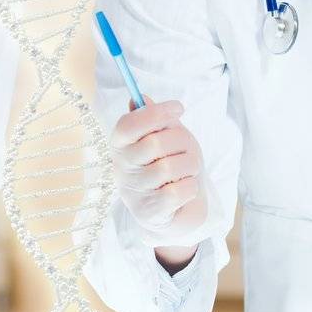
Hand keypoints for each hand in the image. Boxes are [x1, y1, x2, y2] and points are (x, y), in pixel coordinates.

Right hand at [109, 97, 206, 243]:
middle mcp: (121, 168)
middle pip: (155, 144)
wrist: (178, 207)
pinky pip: (177, 192)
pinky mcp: (148, 213)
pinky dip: (190, 187)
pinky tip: (185, 188)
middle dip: (181, 141)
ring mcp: (133, 192)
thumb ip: (154, 118)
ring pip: (169, 168)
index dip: (155, 113)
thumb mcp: (166, 135)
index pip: (129, 125)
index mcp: (121, 144)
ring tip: (187, 170)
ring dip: (189, 166)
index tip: (178, 107)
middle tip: (186, 147)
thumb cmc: (171, 164)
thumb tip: (140, 98)